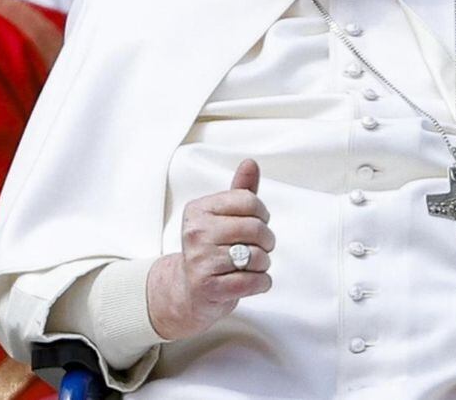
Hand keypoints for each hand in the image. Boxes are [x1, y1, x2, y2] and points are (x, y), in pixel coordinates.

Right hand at [147, 159, 274, 339]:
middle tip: (261, 247)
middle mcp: (195, 233)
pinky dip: (262, 283)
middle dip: (267, 241)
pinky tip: (252, 281)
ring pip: (257, 257)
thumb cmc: (212, 249)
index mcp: (199, 210)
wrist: (189, 291)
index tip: (257, 223)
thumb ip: (240, 191)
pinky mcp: (208, 288)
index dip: (262, 214)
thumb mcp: (223, 216)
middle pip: (256, 228)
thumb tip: (250, 163)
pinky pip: (253, 282)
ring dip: (264, 264)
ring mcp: (200, 261)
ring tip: (251, 265)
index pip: (248, 201)